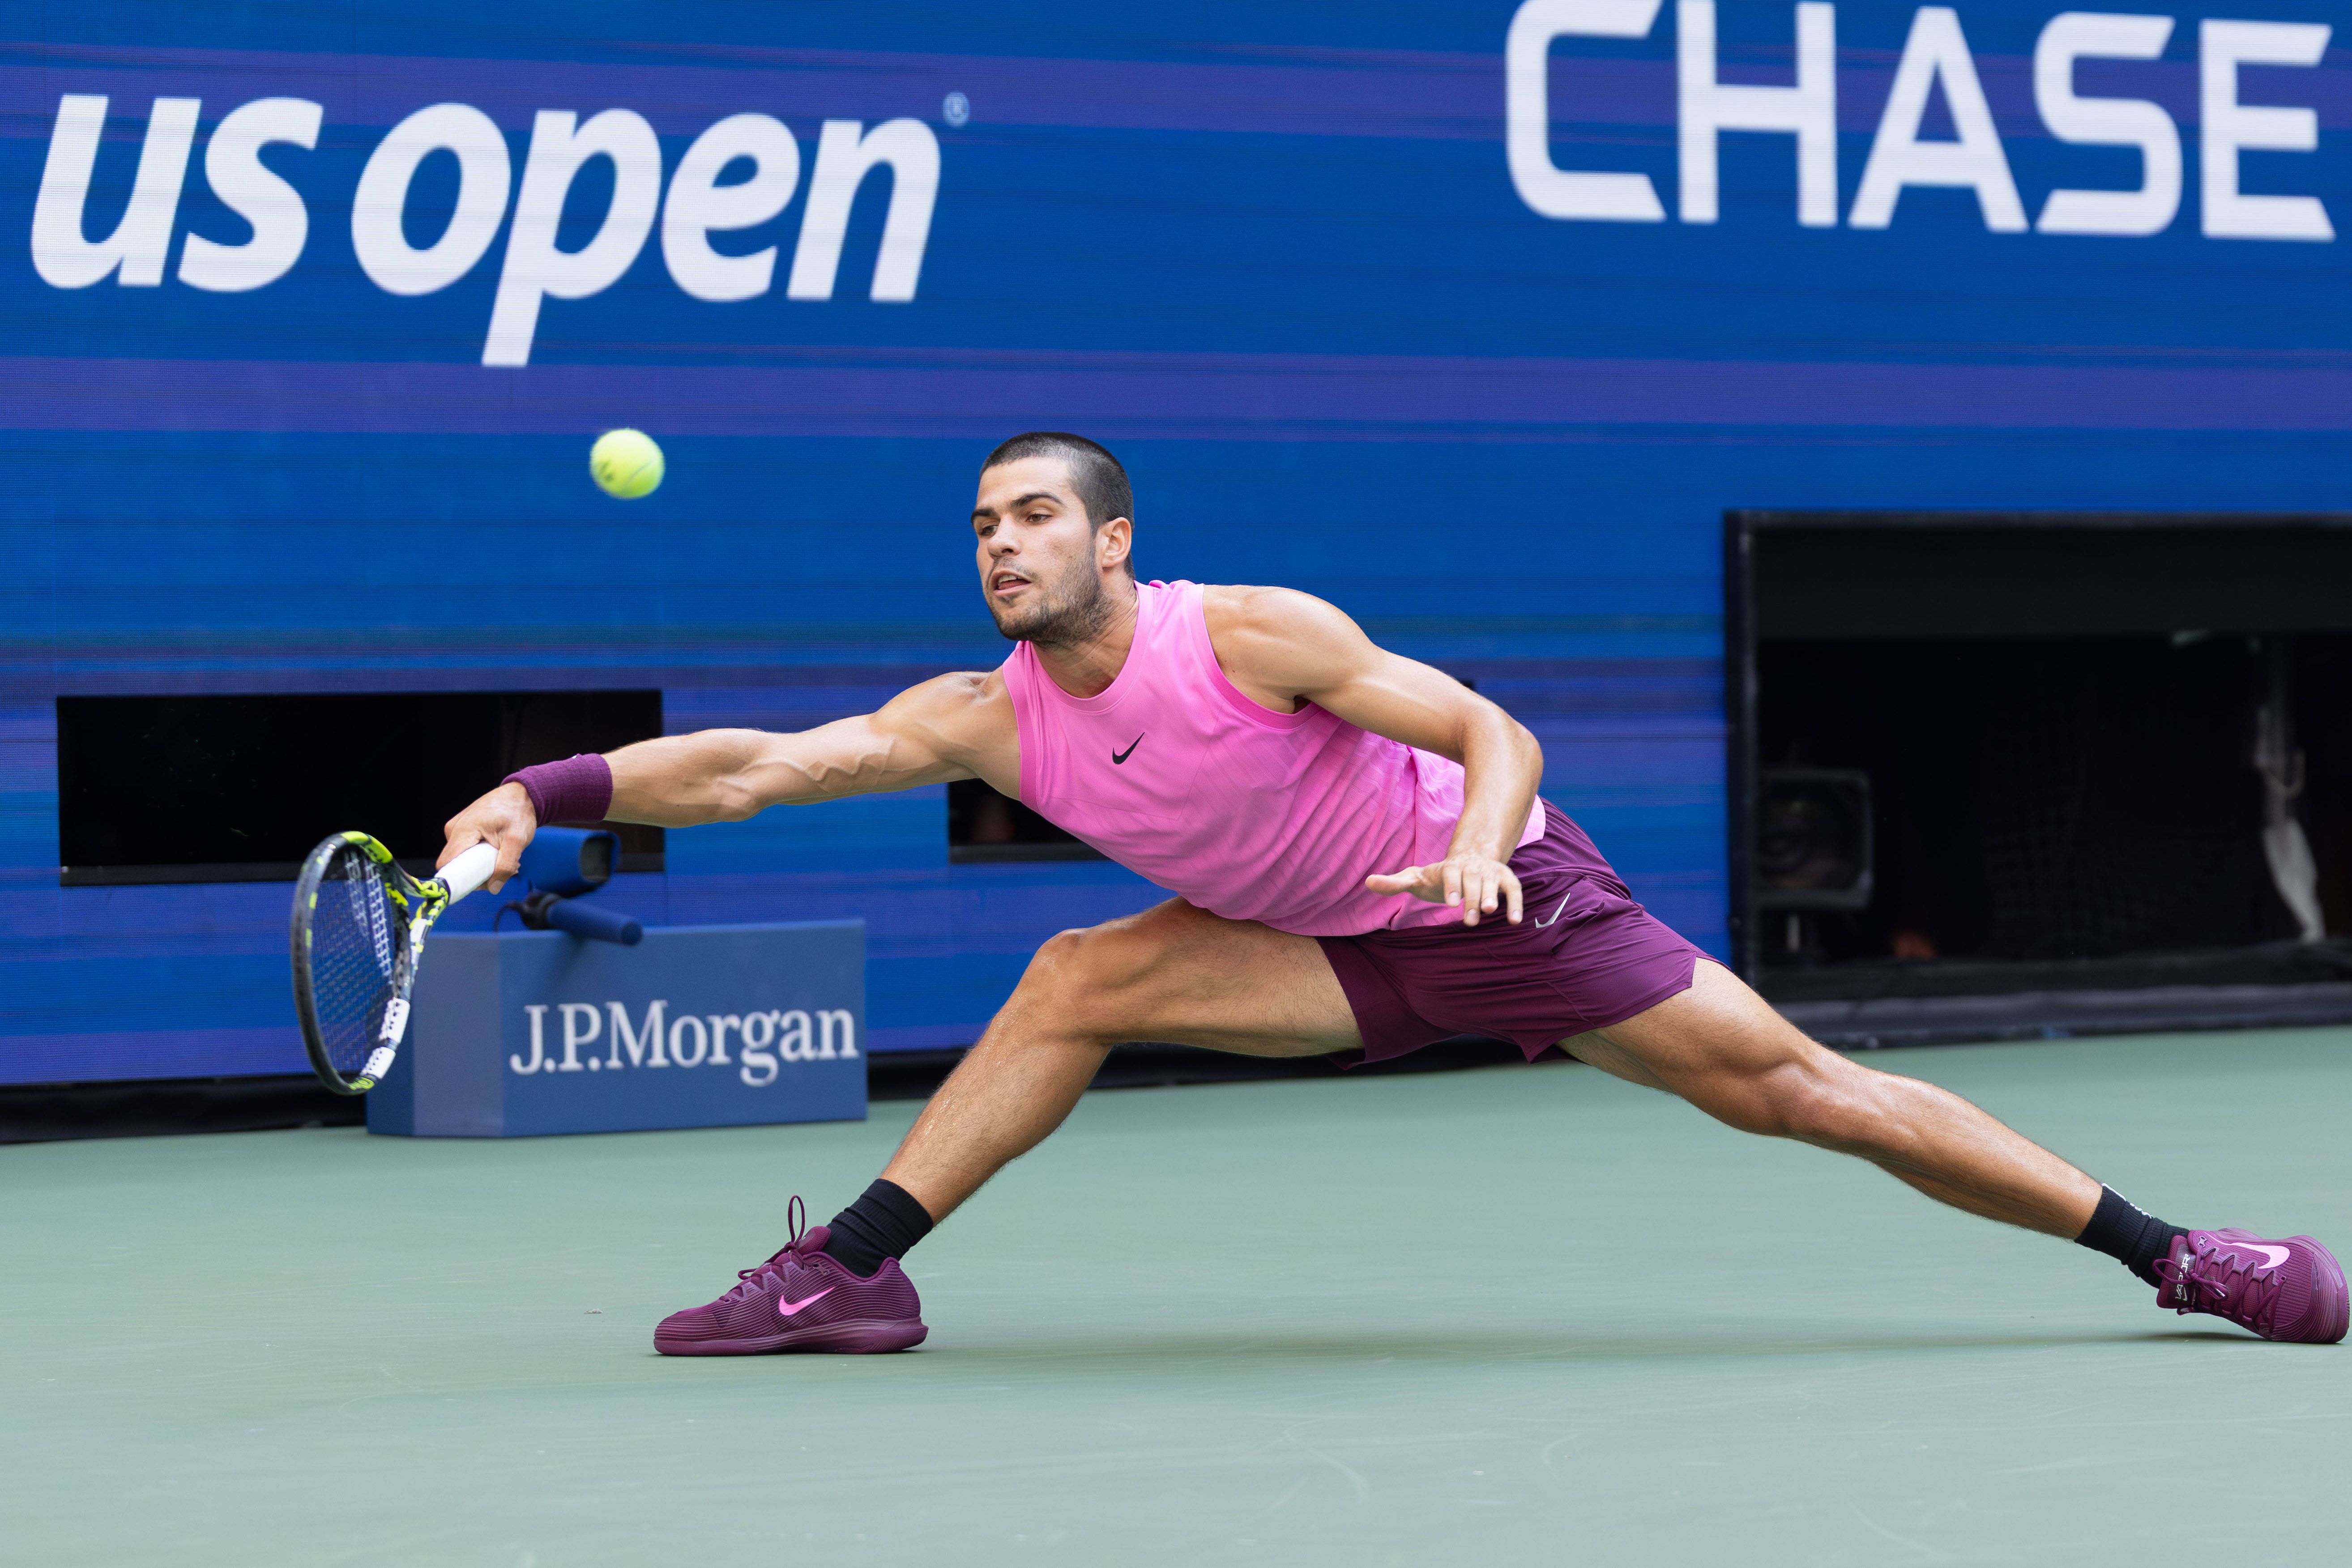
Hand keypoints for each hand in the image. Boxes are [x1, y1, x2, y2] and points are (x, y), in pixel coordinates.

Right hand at [439, 781, 536, 892]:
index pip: (447, 864)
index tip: (477, 887)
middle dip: (477, 873)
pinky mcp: (463, 831)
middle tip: (501, 870)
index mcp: (463, 830)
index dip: (457, 880)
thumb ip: (505, 865)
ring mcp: (457, 829)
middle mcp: (454, 829)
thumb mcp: (517, 841)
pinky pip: (466, 851)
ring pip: (462, 859)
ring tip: (504, 857)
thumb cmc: (518, 813)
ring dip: (482, 865)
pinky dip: (481, 857)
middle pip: (456, 864)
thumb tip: (493, 888)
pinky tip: (498, 852)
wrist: (521, 794)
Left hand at [1364, 852, 1522, 926]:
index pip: (1450, 874)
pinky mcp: (1505, 880)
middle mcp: (1472, 868)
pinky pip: (1514, 890)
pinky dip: (1516, 903)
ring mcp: (1490, 873)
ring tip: (1491, 912)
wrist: (1469, 859)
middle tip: (1470, 920)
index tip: (1450, 903)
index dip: (1451, 886)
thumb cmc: (1437, 875)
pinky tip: (1515, 921)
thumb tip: (1367, 882)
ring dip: (1494, 897)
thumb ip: (1394, 883)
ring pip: (1494, 884)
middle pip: (1473, 881)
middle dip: (1472, 899)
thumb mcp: (1415, 877)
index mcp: (1449, 867)